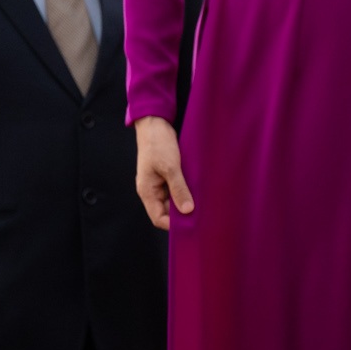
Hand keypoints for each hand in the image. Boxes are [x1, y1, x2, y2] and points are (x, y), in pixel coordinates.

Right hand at [132, 117, 194, 231]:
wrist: (156, 124)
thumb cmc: (158, 144)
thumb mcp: (170, 167)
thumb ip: (178, 189)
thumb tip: (187, 210)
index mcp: (147, 191)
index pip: (158, 218)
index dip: (173, 225)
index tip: (191, 225)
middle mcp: (152, 190)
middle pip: (166, 211)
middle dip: (182, 214)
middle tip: (202, 215)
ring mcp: (159, 182)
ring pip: (173, 199)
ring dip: (186, 201)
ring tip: (203, 203)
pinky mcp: (167, 174)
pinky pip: (176, 188)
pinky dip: (186, 191)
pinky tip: (199, 190)